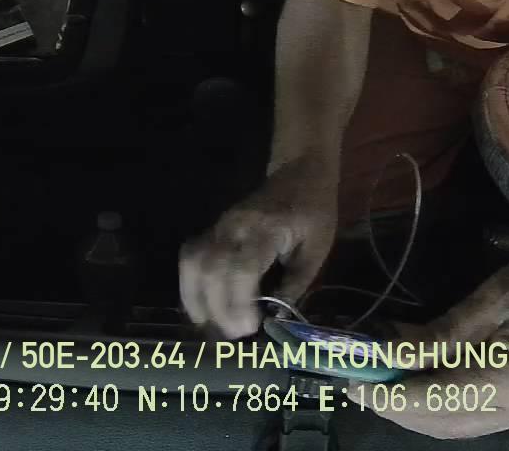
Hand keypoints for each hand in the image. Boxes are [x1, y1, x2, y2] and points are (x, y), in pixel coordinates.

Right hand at [179, 154, 337, 337]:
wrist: (300, 172)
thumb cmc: (314, 210)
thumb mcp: (317, 248)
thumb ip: (296, 283)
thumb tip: (274, 318)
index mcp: (265, 230)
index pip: (241, 268)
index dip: (239, 302)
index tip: (250, 327)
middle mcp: (234, 227)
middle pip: (211, 269)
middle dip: (218, 308)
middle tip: (235, 336)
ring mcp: (220, 226)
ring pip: (192, 263)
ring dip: (196, 299)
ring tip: (210, 327)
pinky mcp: (213, 230)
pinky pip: (190, 258)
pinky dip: (190, 285)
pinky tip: (201, 309)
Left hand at [354, 231, 508, 438]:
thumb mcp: (495, 297)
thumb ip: (444, 333)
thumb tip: (392, 352)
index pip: (435, 400)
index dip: (389, 395)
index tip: (351, 383)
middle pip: (444, 423)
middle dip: (397, 408)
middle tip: (357, 384)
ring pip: (460, 427)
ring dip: (418, 412)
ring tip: (381, 386)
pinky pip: (478, 418)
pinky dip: (444, 408)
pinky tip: (423, 385)